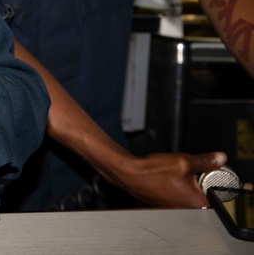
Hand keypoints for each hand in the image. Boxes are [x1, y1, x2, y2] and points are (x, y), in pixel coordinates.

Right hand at [105, 150, 226, 207]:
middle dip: (213, 186)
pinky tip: (179, 179)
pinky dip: (189, 189)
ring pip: (199, 198)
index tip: (237, 184)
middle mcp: (189, 210)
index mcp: (196, 203)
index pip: (224, 201)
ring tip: (189, 175)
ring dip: (200, 187)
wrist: (130, 175)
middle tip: (206, 173)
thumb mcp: (182, 162)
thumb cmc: (152, 171)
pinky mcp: (171, 205)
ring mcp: (179, 209)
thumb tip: (220, 158)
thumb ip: (205, 161)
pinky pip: (187, 198)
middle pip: (212, 200)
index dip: (231, 191)